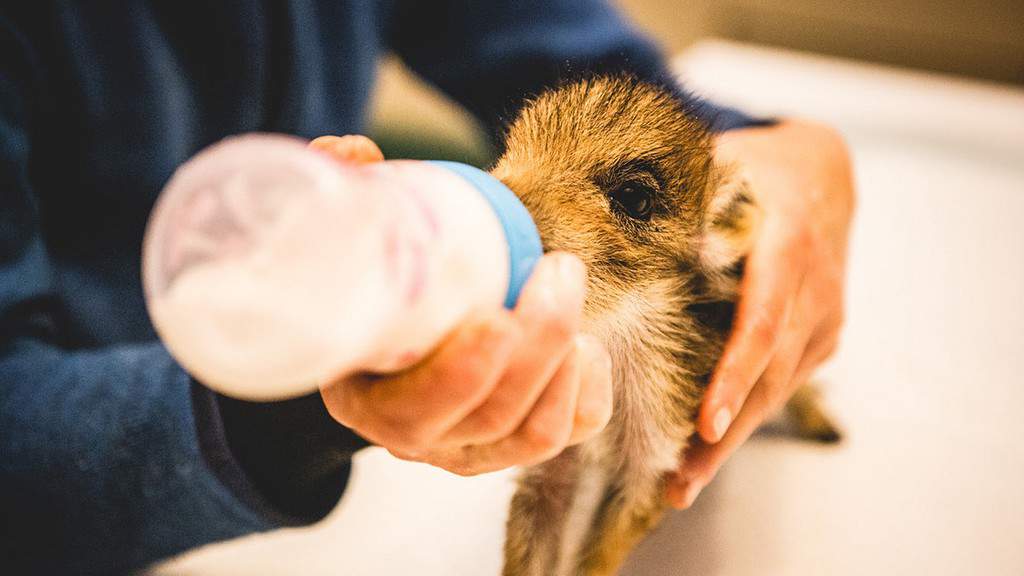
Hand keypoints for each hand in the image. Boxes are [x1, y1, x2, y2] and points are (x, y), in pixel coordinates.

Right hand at [311, 135, 613, 475]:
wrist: (404, 340)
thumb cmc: (379, 290)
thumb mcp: (352, 253)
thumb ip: (348, 201)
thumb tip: (345, 152)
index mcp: (365, 400)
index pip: (413, 411)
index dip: (459, 374)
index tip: (497, 317)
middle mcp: (419, 439)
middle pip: (490, 416)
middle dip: (538, 344)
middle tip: (560, 270)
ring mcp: (474, 451)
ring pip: (534, 432)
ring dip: (565, 360)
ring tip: (568, 287)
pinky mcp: (520, 444)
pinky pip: (571, 431)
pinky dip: (589, 389)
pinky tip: (586, 343)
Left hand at [666, 120, 854, 507]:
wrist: (823, 173)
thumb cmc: (755, 170)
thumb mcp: (721, 166)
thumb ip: (679, 199)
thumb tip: (602, 229)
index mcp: (788, 241)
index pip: (761, 320)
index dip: (734, 374)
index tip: (707, 422)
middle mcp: (814, 289)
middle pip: (769, 373)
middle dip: (725, 433)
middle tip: (681, 480)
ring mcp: (823, 318)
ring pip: (777, 389)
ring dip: (731, 440)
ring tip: (683, 482)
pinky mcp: (819, 337)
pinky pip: (781, 383)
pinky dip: (745, 416)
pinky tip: (708, 450)